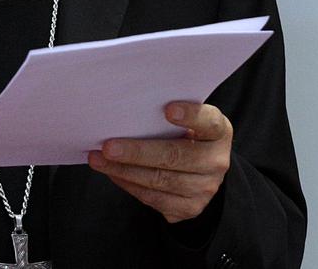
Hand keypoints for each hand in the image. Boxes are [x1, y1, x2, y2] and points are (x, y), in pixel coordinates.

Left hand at [88, 101, 231, 222]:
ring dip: (124, 171)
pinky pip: (154, 199)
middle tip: (108, 146)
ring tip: (99, 160)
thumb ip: (166, 113)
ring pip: (160, 181)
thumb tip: (125, 110)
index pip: (209, 122)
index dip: (190, 116)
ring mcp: (205, 188)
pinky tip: (112, 173)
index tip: (168, 110)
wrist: (201, 169)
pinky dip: (129, 185)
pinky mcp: (190, 208)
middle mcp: (217, 161)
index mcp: (219, 132)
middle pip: (175, 157)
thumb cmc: (185, 134)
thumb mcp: (187, 119)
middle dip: (138, 152)